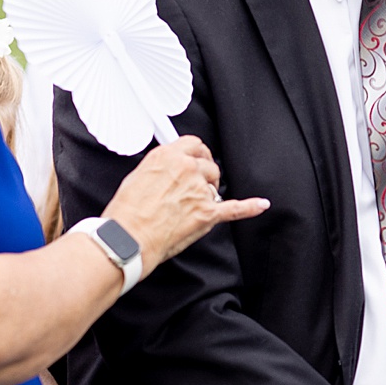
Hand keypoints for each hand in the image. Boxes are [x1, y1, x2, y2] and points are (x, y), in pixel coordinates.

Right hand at [101, 136, 269, 267]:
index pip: (194, 145)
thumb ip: (160, 168)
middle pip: (209, 165)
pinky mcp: (207, 213)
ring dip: (207, 195)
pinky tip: (260, 204)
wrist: (126, 239)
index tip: (199, 159)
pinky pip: (234, 208)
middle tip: (193, 188)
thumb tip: (170, 169)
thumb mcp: (137, 177)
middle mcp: (186, 169)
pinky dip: (249, 207)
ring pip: (215, 187)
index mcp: (167, 157)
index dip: (198, 154)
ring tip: (189, 209)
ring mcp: (199, 190)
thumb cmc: (126, 214)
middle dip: (204, 176)